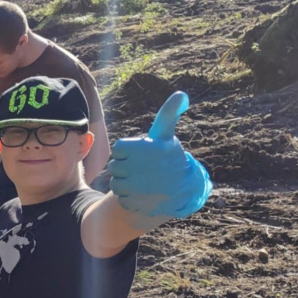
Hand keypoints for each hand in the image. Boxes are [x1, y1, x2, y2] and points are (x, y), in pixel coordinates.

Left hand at [109, 92, 211, 218]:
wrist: (183, 188)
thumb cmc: (170, 157)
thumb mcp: (167, 135)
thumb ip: (167, 114)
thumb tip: (180, 95)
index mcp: (143, 149)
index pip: (118, 148)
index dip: (128, 151)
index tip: (141, 154)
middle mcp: (138, 168)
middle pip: (114, 166)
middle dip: (125, 167)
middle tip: (142, 168)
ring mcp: (135, 188)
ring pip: (115, 183)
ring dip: (125, 183)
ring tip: (142, 181)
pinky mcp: (134, 203)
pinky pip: (121, 198)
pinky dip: (130, 197)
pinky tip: (143, 194)